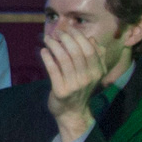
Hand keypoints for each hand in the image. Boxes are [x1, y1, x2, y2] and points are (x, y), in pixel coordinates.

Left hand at [41, 25, 104, 141]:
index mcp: (97, 71)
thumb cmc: (81, 89)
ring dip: (54, 46)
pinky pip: (53, 70)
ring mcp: (75, 85)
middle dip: (65, 38)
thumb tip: (93, 39)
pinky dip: (47, 58)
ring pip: (64, 59)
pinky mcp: (61, 91)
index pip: (89, 49)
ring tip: (48, 39)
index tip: (69, 28)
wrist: (72, 113)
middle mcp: (88, 78)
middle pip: (76, 52)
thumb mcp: (93, 74)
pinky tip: (43, 51)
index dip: (78, 36)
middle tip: (56, 32)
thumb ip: (96, 57)